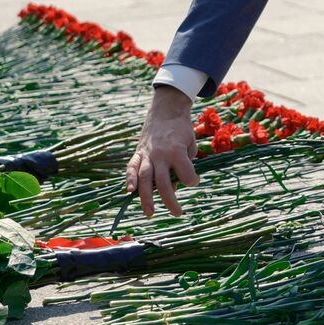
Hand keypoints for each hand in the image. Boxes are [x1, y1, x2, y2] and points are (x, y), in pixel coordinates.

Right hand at [125, 86, 199, 216]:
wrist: (165, 111)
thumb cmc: (182, 129)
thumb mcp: (190, 143)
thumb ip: (185, 162)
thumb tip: (177, 183)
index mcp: (177, 151)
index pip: (185, 173)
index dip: (192, 179)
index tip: (194, 181)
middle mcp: (160, 155)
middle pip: (163, 182)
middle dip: (170, 200)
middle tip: (177, 213)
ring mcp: (147, 154)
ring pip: (145, 179)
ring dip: (147, 198)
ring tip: (150, 213)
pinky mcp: (138, 153)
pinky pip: (131, 168)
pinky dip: (129, 180)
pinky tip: (129, 192)